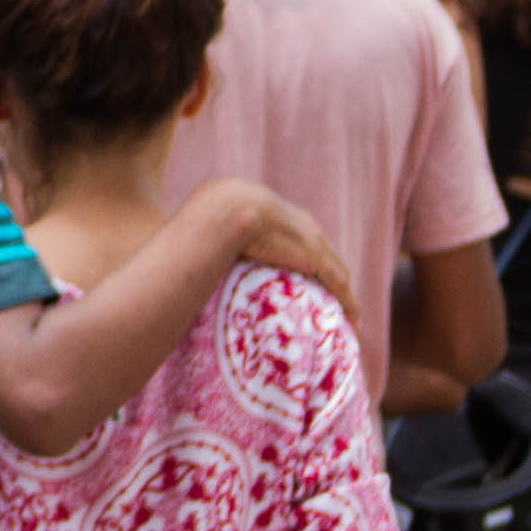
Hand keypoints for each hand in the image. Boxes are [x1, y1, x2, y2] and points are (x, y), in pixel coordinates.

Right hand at [179, 176, 356, 317]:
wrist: (221, 212)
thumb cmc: (203, 219)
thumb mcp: (207, 223)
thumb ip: (205, 238)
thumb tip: (177, 252)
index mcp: (275, 211)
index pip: (296, 235)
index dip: (301, 255)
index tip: (303, 273)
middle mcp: (298, 223)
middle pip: (323, 251)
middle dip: (330, 273)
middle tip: (333, 297)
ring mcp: (309, 240)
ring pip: (336, 270)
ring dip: (343, 293)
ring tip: (348, 314)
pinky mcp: (314, 258)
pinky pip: (338, 285)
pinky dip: (348, 302)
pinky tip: (353, 319)